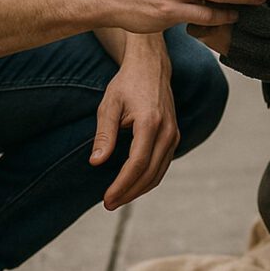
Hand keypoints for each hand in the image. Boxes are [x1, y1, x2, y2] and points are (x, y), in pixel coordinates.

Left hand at [90, 37, 179, 210]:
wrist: (151, 66)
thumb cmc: (127, 83)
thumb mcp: (109, 105)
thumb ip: (104, 134)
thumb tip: (96, 163)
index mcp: (150, 122)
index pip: (137, 163)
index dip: (122, 185)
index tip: (106, 198)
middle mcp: (167, 130)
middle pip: (150, 173)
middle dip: (129, 192)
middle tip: (108, 204)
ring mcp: (173, 134)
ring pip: (159, 173)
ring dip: (139, 189)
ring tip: (118, 198)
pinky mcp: (174, 136)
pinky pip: (163, 165)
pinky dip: (148, 179)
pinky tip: (132, 184)